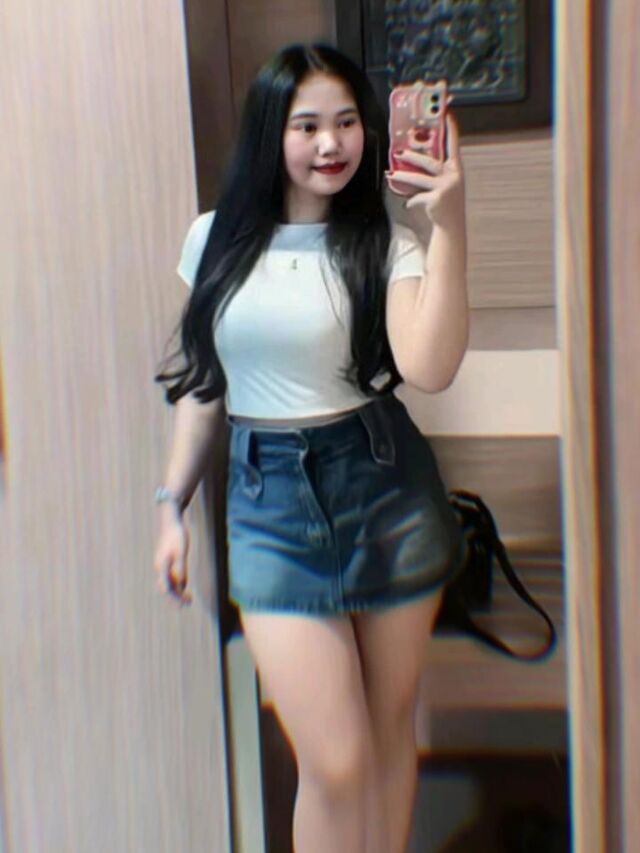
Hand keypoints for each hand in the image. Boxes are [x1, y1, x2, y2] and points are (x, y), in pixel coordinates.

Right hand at [153, 513, 191, 606]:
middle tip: (187, 606)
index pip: (166, 587)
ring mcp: (164, 564)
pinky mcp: (168, 561)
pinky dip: (178, 583)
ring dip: (178, 592)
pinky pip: (172, 576)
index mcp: (162, 566)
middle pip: (167, 587)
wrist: (172, 521)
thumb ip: (181, 568)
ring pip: (169, 582)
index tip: (181, 606)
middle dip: (176, 598)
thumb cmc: (177, 535)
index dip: (174, 598)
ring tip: (188, 600)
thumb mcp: (181, 552)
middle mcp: (161, 567)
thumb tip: (181, 585)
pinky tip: (185, 588)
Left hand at [385, 113, 464, 229]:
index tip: (446, 113)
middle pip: (429, 161)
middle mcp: (453, 175)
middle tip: (398, 153)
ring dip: (403, 177)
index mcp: (456, 168)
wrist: (451, 224)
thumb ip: (438, 169)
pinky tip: (407, 204)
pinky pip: (417, 197)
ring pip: (419, 179)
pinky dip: (410, 201)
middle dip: (412, 156)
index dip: (450, 128)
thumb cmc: (447, 200)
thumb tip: (418, 155)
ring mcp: (445, 187)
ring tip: (391, 175)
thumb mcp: (447, 181)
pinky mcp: (436, 199)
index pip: (453, 143)